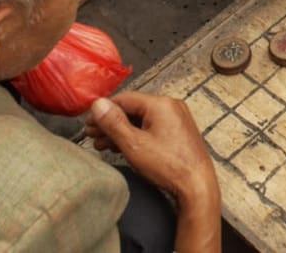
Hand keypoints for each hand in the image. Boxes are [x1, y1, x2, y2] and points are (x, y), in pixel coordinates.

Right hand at [85, 92, 218, 206]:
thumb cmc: (170, 166)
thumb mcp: (133, 144)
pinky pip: (151, 129)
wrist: (197, 186)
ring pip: (140, 121)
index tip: (89, 121)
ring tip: (102, 144)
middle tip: (93, 134)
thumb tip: (98, 105)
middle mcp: (170, 107)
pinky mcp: (177, 133)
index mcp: (161, 104)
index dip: (103, 110)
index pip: (124, 98)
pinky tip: (121, 147)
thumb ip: (113, 123)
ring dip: (120, 132)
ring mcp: (176, 120)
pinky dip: (135, 136)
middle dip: (110, 123)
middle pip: (132, 109)